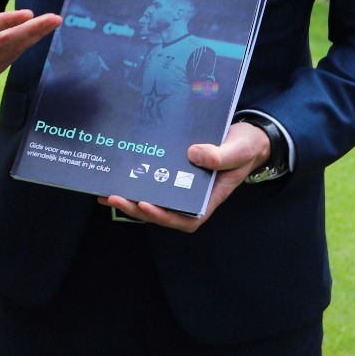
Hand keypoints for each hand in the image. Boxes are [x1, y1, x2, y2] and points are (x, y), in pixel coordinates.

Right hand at [0, 0, 60, 79]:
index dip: (6, 21)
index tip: (28, 13)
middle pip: (5, 42)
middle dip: (32, 30)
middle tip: (54, 18)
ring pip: (12, 50)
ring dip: (35, 36)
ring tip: (54, 21)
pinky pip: (12, 56)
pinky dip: (26, 43)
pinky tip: (40, 31)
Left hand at [98, 120, 270, 232]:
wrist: (247, 137)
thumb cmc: (247, 147)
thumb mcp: (239, 150)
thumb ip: (221, 156)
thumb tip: (194, 154)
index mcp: (210, 197)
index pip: (186, 218)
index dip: (164, 216)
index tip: (146, 205)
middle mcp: (192, 195)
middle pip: (163, 211)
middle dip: (137, 208)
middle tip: (114, 197)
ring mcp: (182, 184)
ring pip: (155, 198)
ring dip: (131, 198)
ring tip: (107, 192)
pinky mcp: (175, 171)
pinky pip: (155, 181)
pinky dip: (137, 181)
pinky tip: (118, 175)